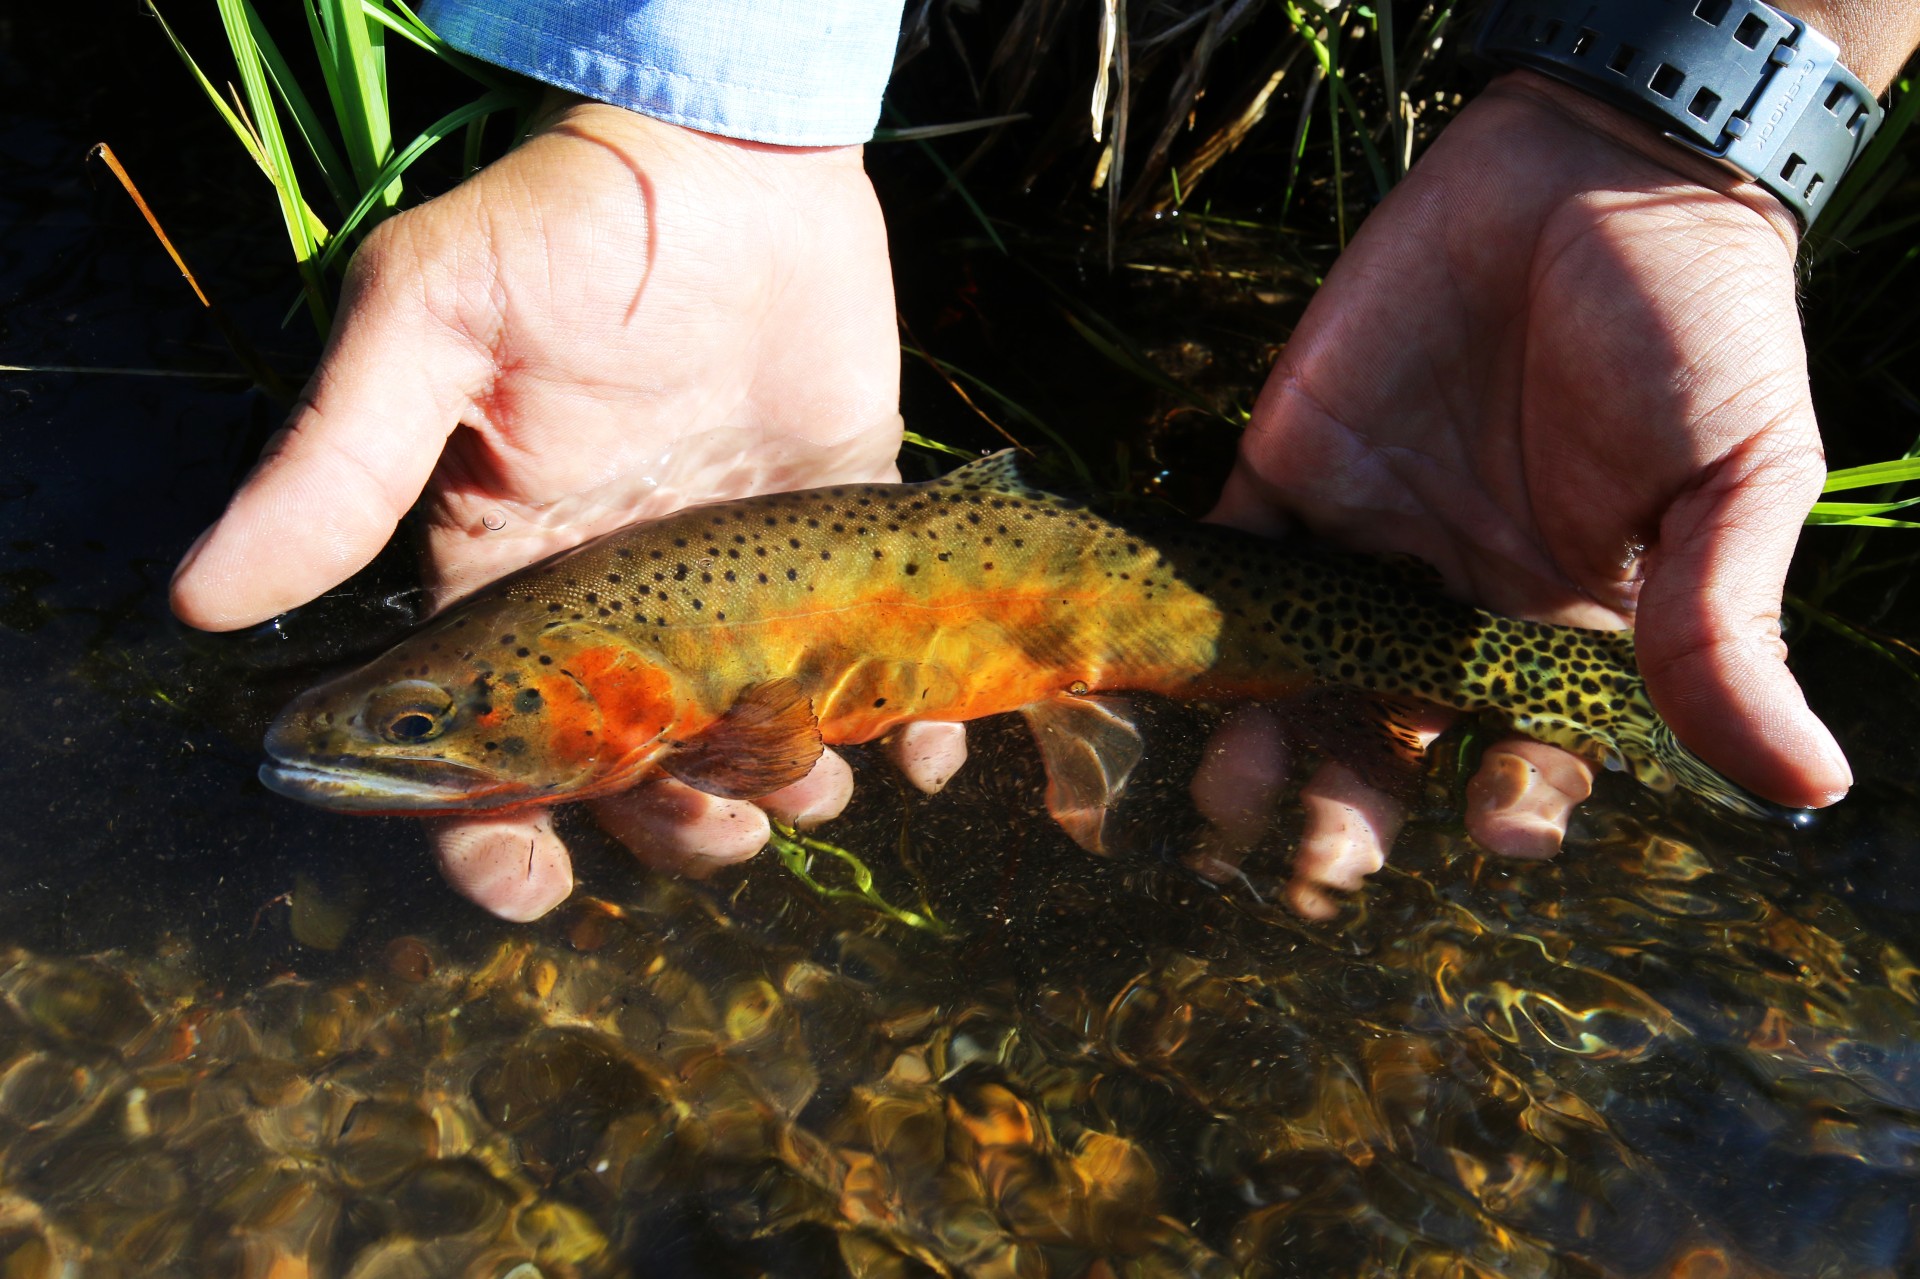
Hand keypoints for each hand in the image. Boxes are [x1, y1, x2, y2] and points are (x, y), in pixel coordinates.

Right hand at [171, 97, 967, 918]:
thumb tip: (202, 599)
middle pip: (635, 781)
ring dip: (787, 792)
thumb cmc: (570, 232)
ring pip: (757, 748)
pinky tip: (922, 749)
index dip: (489, 840)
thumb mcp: (433, 324)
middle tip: (721, 815)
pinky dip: (909, 730)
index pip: (482, 751)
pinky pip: (876, 672)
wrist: (732, 158)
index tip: (534, 890)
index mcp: (512, 582)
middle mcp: (623, 609)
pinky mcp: (838, 548)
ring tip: (812, 771)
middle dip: (677, 830)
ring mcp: (737, 588)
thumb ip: (341, 463)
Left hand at [1193, 71, 1850, 916]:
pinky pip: (1229, 566)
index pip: (1525, 750)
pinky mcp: (1286, 473)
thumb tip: (1811, 782)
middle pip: (1388, 738)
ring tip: (1231, 805)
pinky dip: (1193, 624)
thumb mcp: (1736, 482)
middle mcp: (1452, 607)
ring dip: (1261, 748)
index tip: (1495, 826)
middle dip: (1351, 809)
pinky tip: (1168, 683)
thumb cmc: (1697, 327)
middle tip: (1321, 868)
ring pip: (1295, 677)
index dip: (1509, 800)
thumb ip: (1726, 629)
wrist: (1592, 171)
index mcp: (1565, 630)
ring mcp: (1362, 545)